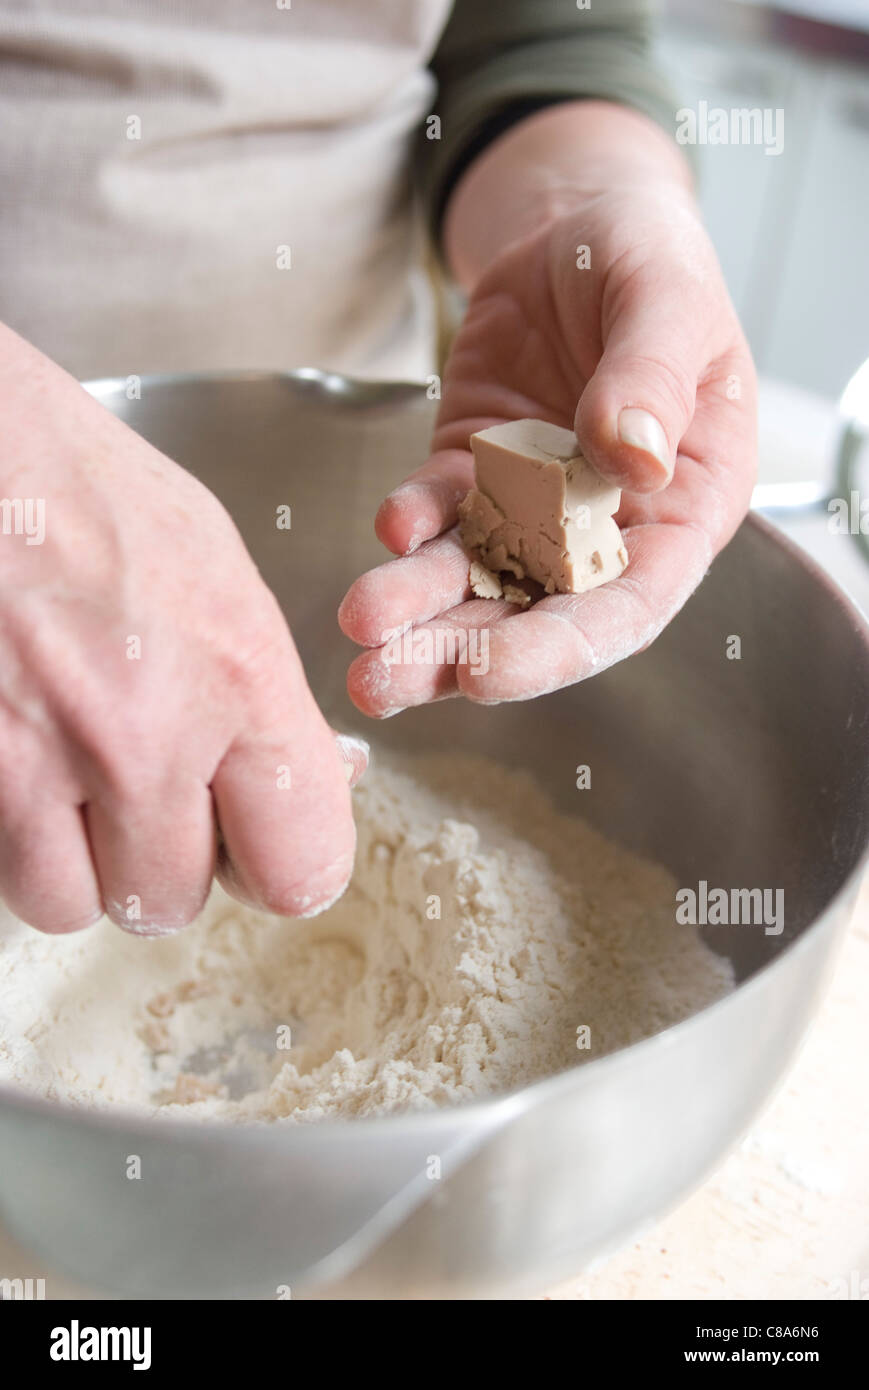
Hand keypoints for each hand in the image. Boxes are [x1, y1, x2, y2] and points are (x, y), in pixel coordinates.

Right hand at [0, 327, 364, 934]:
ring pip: (75, 905)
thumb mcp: (222, 578)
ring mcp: (38, 760)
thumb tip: (314, 779)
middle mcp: (145, 736)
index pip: (302, 869)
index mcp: (239, 681)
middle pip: (175, 903)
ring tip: (75, 784)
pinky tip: (24, 765)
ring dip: (80, 865)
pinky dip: (15, 840)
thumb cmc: (87, 491)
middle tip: (152, 801)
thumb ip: (267, 699)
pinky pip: (4, 870)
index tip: (260, 849)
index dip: (281, 871)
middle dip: (166, 864)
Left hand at [339, 181, 755, 713]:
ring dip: (415, 608)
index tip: (486, 673)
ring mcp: (535, 503)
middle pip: (535, 612)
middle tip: (383, 679)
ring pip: (475, 575)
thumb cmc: (649, 260)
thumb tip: (635, 456)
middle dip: (457, 648)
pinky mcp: (476, 470)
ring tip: (361, 630)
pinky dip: (409, 526)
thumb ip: (653, 377)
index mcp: (683, 507)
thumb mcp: (670, 299)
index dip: (559, 648)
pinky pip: (439, 510)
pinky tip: (387, 533)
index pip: (627, 603)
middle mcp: (608, 525)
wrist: (578, 222)